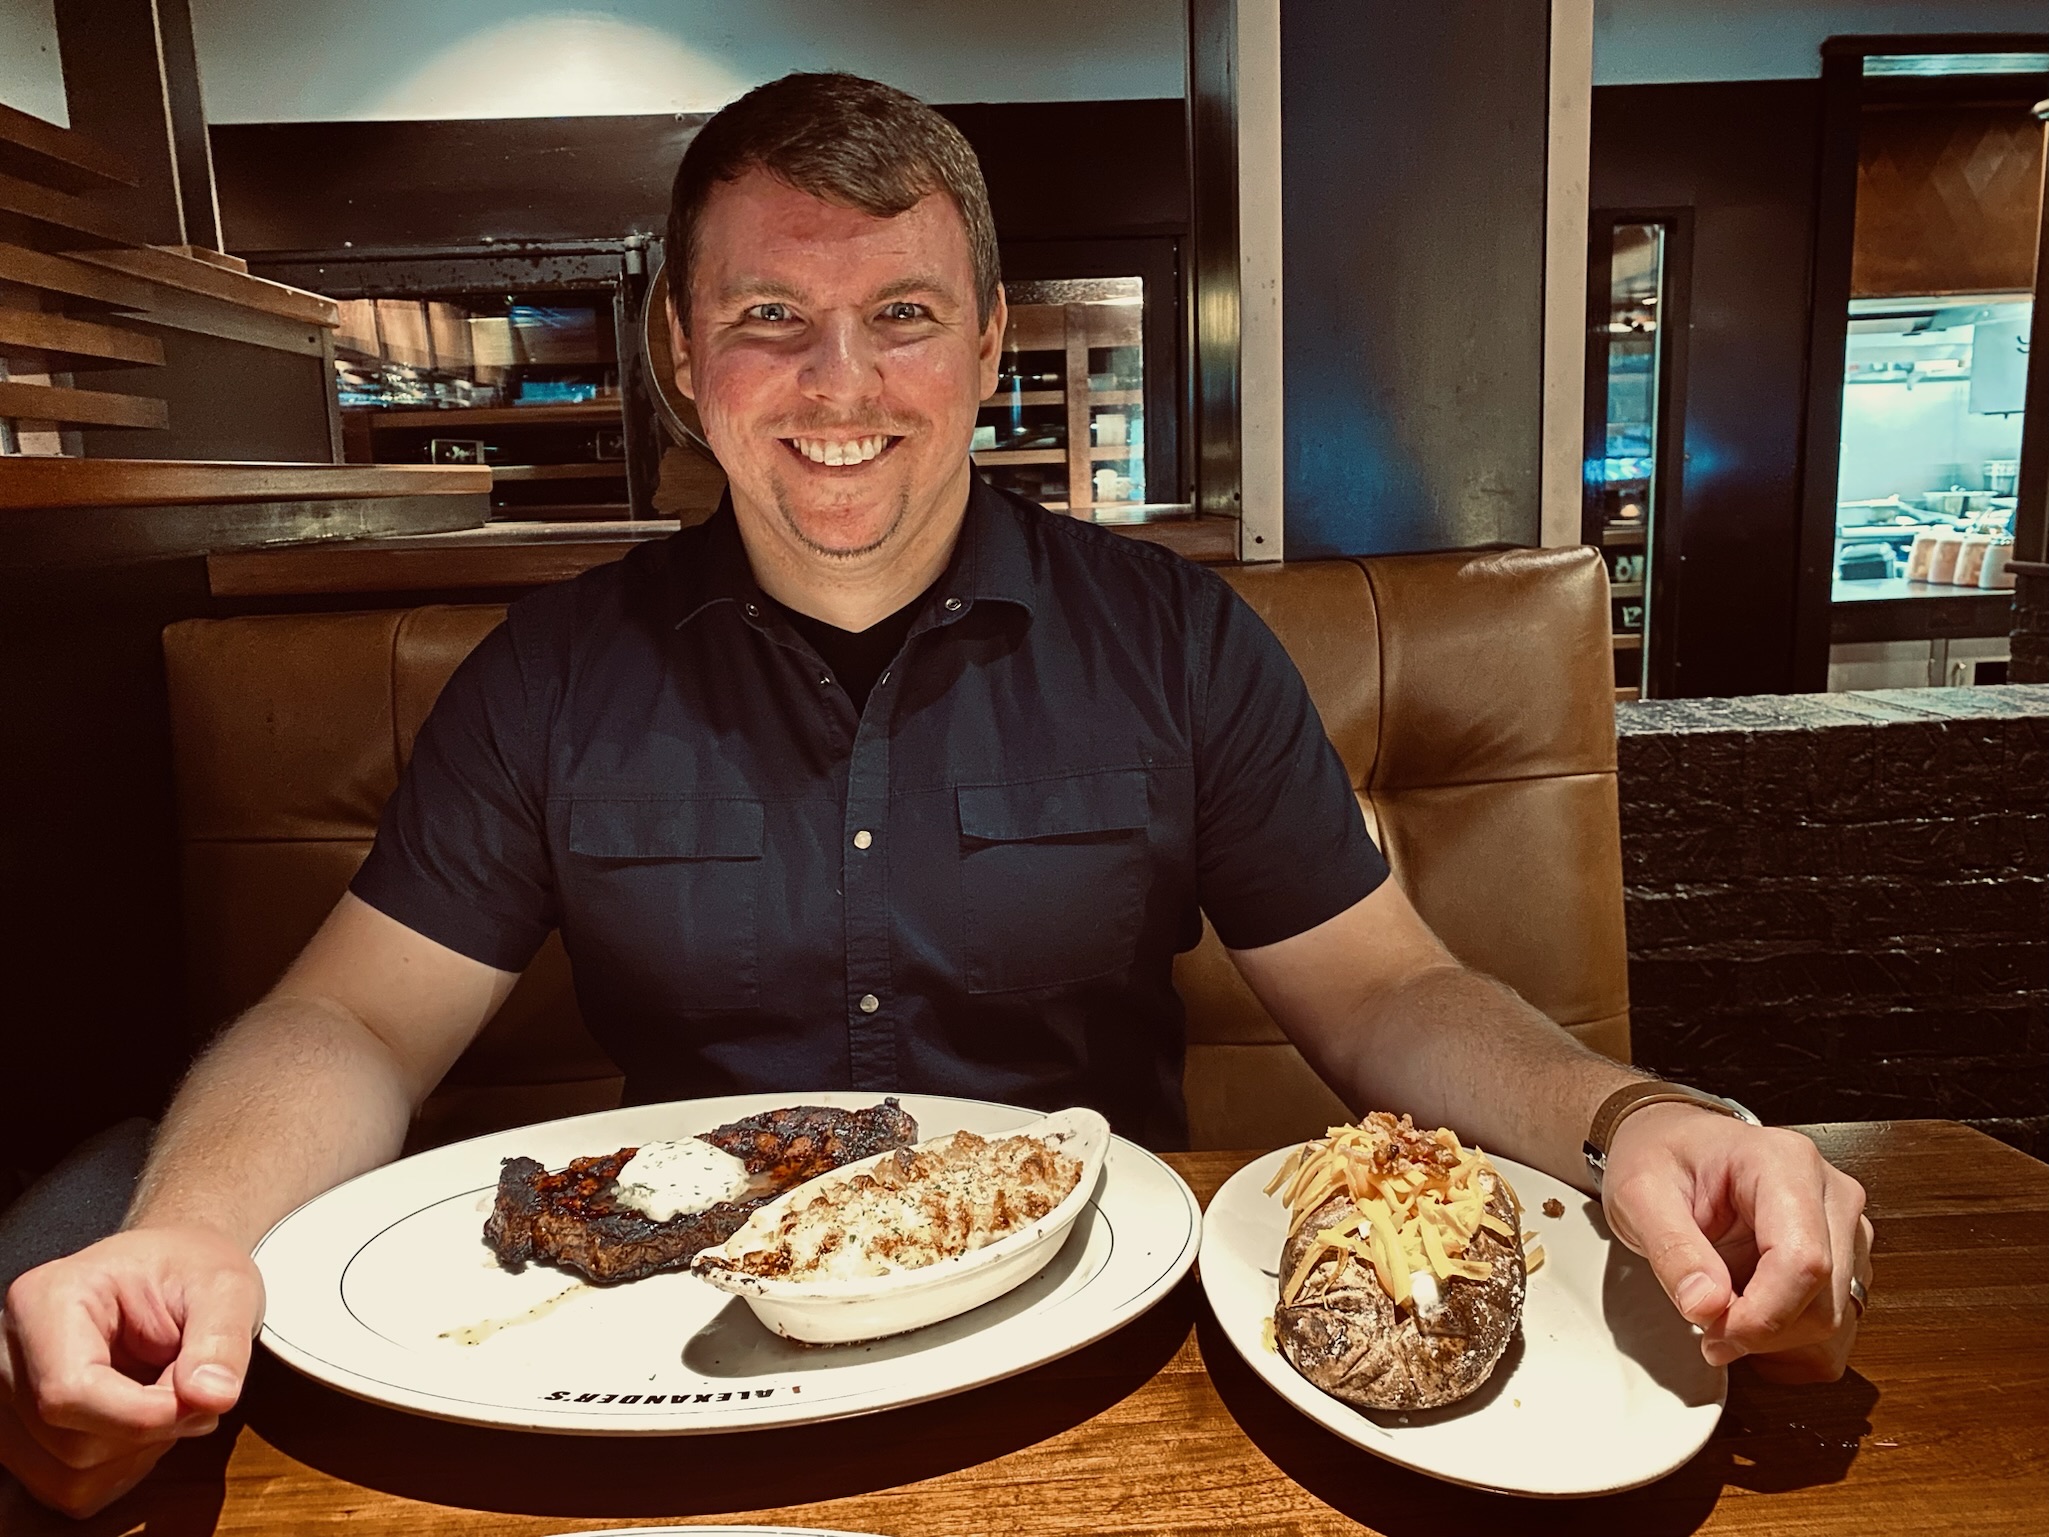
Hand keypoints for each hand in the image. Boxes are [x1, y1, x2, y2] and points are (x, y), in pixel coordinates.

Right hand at [1, 1226, 262, 1517]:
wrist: (171, 1273)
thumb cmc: (188, 1272)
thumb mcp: (225, 1287)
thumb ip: (222, 1339)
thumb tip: (212, 1396)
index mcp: (45, 1301)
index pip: (68, 1392)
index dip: (141, 1414)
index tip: (199, 1398)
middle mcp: (11, 1356)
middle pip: (70, 1442)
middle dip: (152, 1428)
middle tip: (193, 1383)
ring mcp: (11, 1402)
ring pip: (68, 1475)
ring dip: (139, 1452)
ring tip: (167, 1397)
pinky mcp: (25, 1440)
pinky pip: (70, 1489)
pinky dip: (121, 1469)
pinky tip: (144, 1422)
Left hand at [1601, 1104, 1870, 1382]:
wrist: (1674, 1145)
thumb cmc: (1661, 1156)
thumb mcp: (1640, 1194)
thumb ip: (1671, 1249)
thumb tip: (1706, 1307)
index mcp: (1784, 1163)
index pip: (1802, 1260)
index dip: (1762, 1314)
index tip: (1713, 1333)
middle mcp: (1829, 1192)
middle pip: (1823, 1297)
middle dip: (1761, 1331)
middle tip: (1705, 1328)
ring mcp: (1844, 1226)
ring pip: (1833, 1317)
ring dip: (1775, 1339)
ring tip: (1720, 1317)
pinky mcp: (1845, 1256)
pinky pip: (1835, 1321)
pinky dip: (1789, 1338)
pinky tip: (1747, 1318)